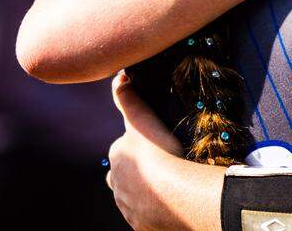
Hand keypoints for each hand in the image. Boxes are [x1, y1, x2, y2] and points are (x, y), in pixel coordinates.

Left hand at [107, 72, 186, 230]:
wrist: (175, 195)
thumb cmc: (160, 154)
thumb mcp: (142, 118)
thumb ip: (128, 98)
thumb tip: (118, 77)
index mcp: (116, 159)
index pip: (123, 151)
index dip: (140, 148)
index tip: (158, 147)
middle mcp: (118, 185)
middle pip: (125, 178)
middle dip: (138, 174)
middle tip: (164, 168)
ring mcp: (129, 208)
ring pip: (136, 198)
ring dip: (148, 193)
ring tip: (171, 186)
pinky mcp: (143, 225)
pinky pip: (150, 216)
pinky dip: (158, 211)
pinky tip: (173, 203)